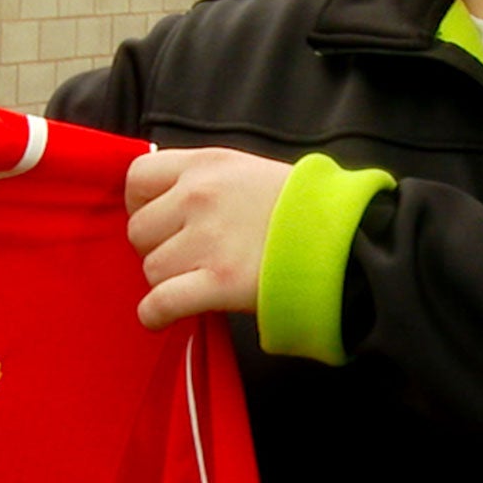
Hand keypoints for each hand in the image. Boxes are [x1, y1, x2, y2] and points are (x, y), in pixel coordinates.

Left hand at [124, 148, 292, 330]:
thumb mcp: (248, 172)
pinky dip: (155, 314)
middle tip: (185, 258)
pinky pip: (160, 302)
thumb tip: (167, 205)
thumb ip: (205, 181)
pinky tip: (161, 317)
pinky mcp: (218, 281)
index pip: (137, 178)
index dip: (140, 204)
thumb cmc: (302, 207)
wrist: (345, 238)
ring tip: (195, 282)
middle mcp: (197, 196)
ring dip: (166, 281)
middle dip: (156, 248)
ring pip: (151, 269)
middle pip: (140, 231)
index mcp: (205, 165)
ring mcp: (207, 239)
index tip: (159, 221)